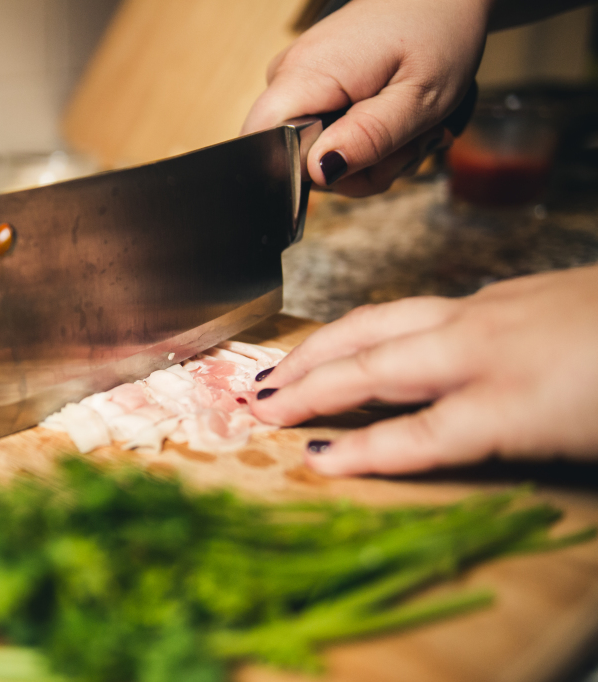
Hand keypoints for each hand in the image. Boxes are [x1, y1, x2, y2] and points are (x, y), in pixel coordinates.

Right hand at [242, 0, 487, 196]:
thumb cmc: (438, 31)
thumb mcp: (419, 98)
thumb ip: (368, 138)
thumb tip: (318, 172)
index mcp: (305, 75)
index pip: (264, 148)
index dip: (311, 174)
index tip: (364, 160)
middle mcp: (287, 76)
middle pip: (294, 161)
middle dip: (355, 171)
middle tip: (404, 147)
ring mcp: (296, 79)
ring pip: (313, 155)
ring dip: (367, 159)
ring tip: (406, 131)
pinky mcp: (309, 85)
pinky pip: (322, 134)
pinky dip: (362, 140)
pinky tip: (390, 119)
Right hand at [250, 266, 597, 474]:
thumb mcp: (584, 442)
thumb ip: (503, 443)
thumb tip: (434, 445)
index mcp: (511, 400)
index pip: (413, 435)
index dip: (360, 451)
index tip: (311, 462)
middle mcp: (483, 348)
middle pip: (376, 364)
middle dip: (310, 382)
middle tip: (256, 399)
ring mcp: (487, 310)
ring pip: (383, 321)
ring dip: (324, 344)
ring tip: (283, 364)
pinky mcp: (500, 291)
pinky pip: (414, 307)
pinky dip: (370, 325)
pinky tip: (362, 338)